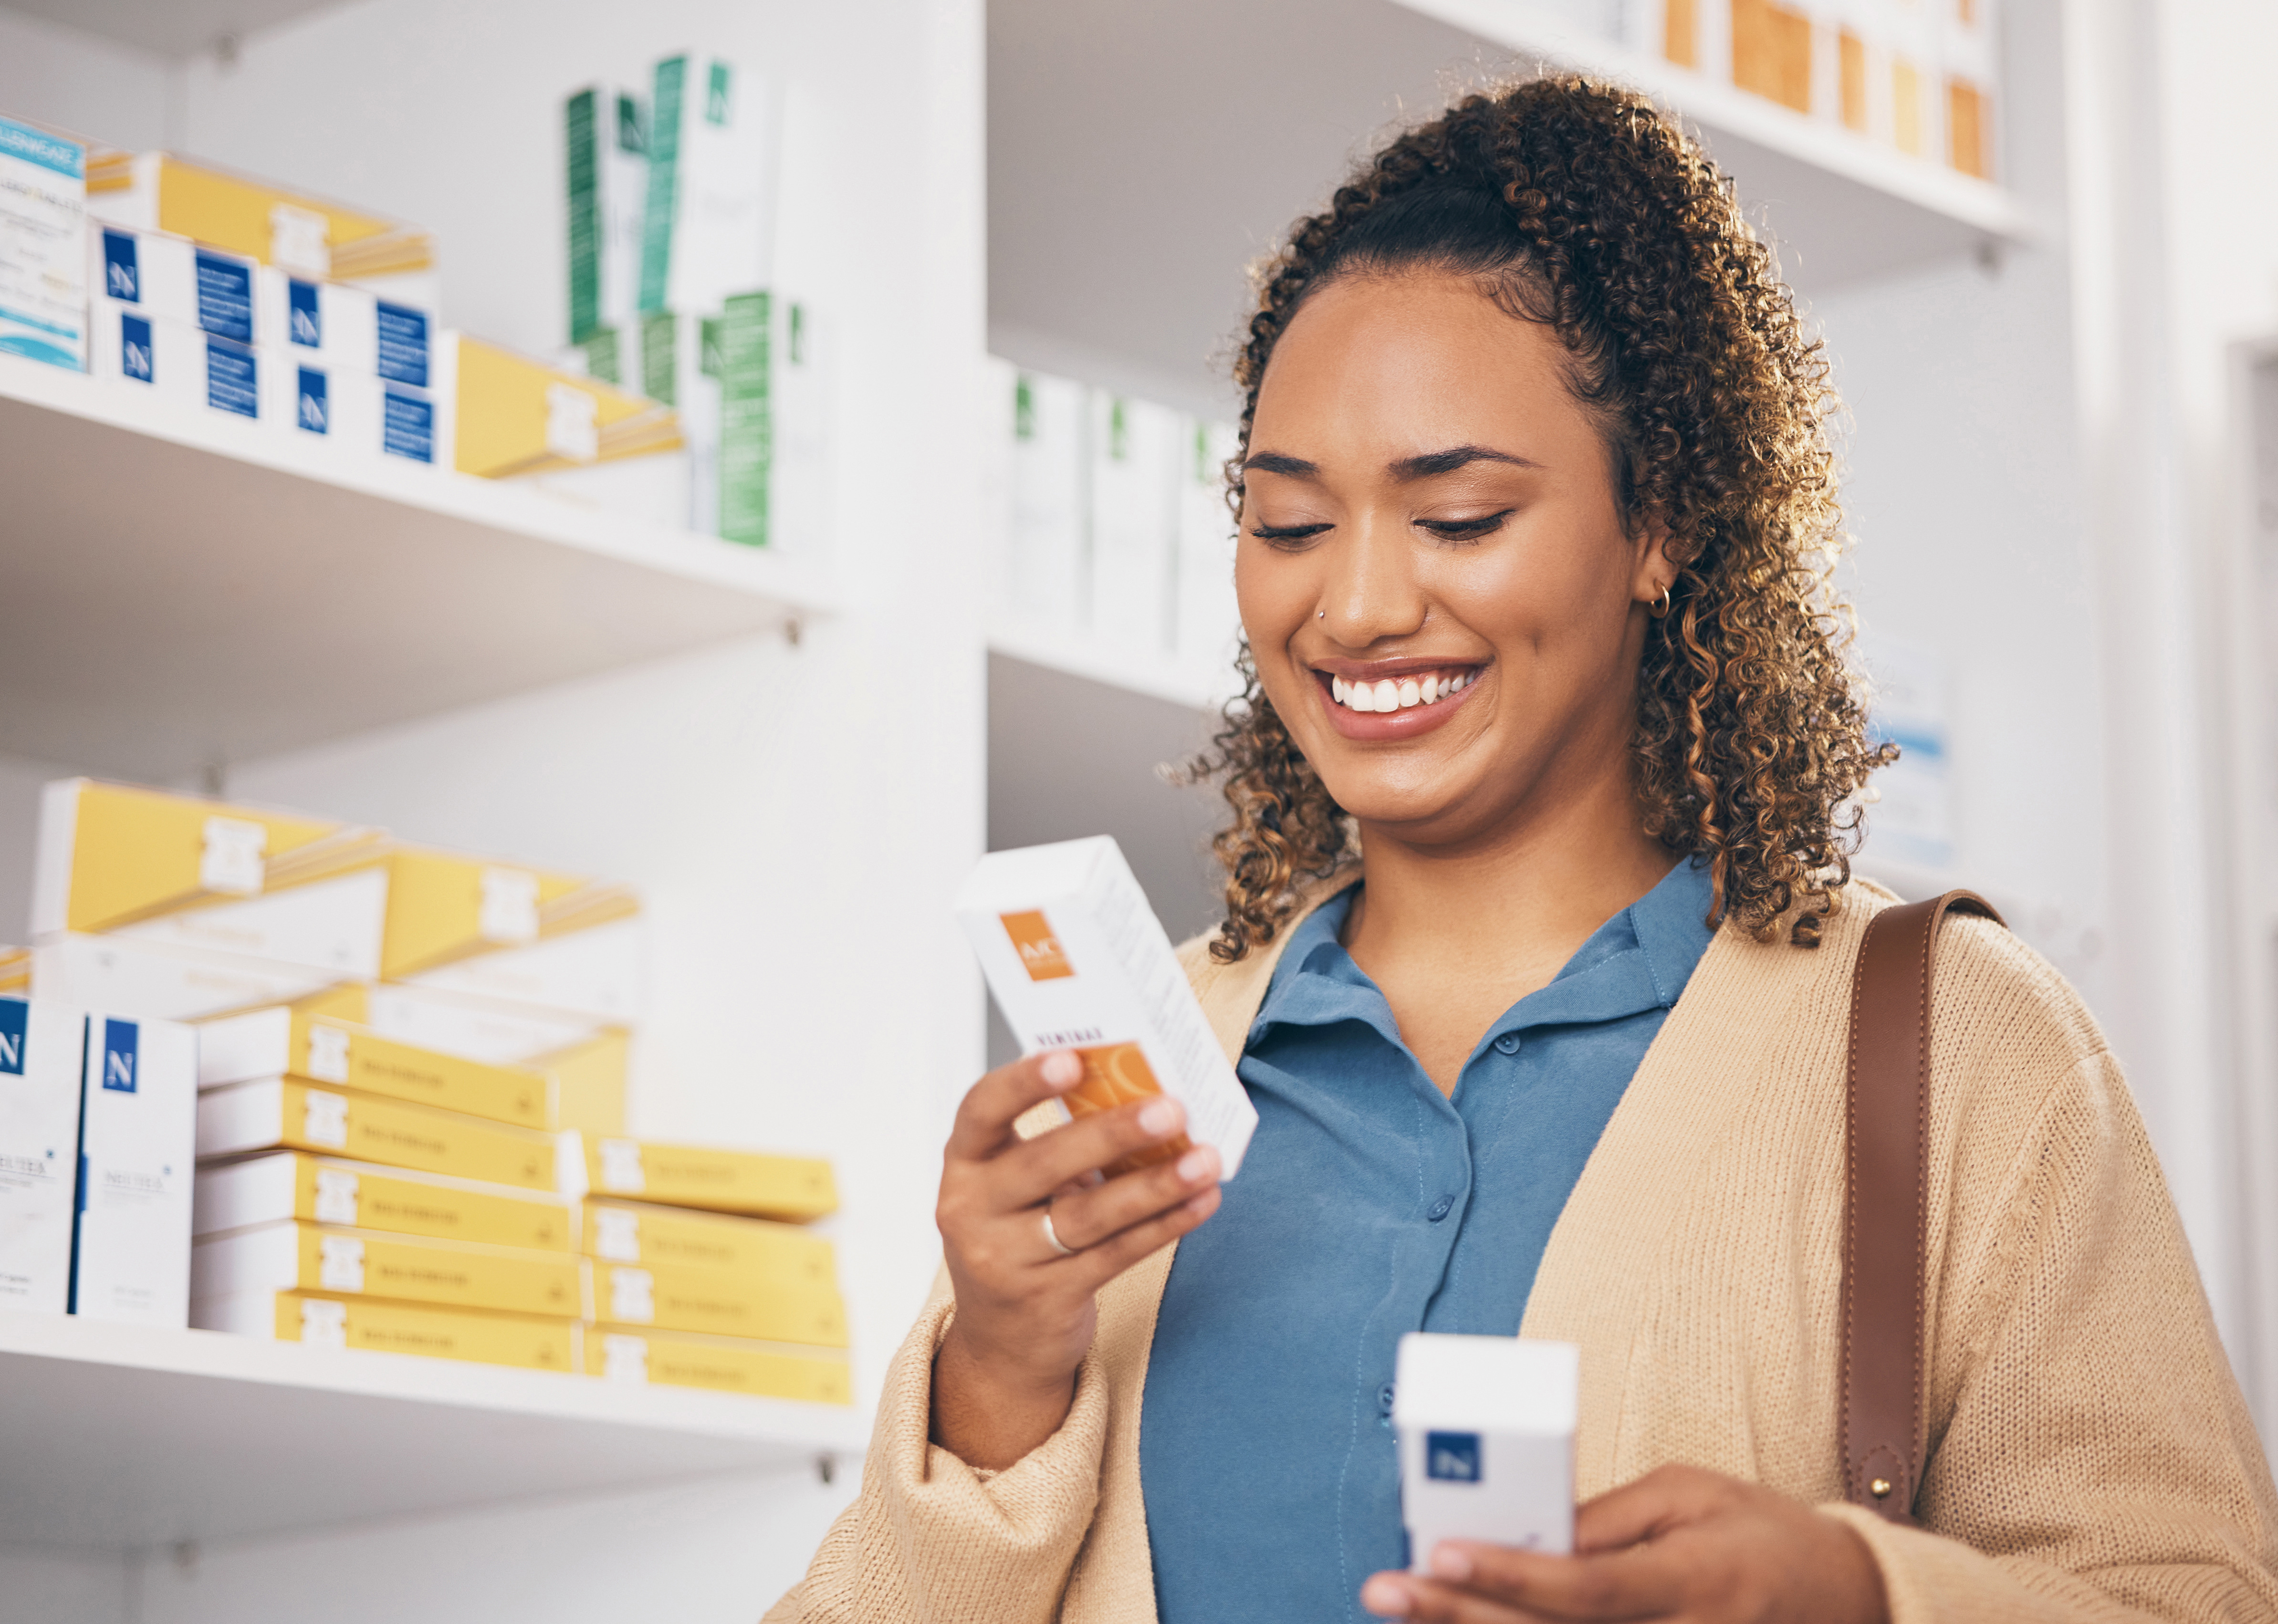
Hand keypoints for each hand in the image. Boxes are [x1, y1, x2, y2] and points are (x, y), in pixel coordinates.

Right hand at [930, 1050, 1222, 1470]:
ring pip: (1087, 1216)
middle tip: (1170, 1109)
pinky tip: (1201, 1202)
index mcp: (965, 1163)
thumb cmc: (1019, 1234)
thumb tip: (1143, 1097)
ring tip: (1204, 1160)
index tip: (1073, 1059)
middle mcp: (972, 1210)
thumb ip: (1060, 1145)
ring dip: (1154, 1185)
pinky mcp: (1046, 1300)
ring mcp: (1005, 1261)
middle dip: (1112, 1133)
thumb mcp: (1016, 1186)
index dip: (1023, 1081)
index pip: (982, 1110)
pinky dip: (1164, 1225)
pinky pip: (1115, 1255)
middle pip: (1044, 1164)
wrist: (1000, 1341)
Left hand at [1360, 1464, 1888, 1623]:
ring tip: (1402, 1608)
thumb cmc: (1761, 1533)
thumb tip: (1524, 1533)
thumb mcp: (1689, 1496)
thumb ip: (1607, 1520)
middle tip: (1381, 1587)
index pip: (1589, 1589)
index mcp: (1695, 1583)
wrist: (1847, 1602)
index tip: (1440, 1551)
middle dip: (1458, 1616)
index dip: (1511, 1574)